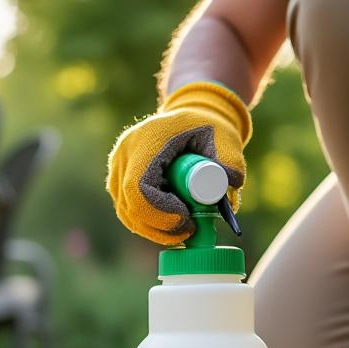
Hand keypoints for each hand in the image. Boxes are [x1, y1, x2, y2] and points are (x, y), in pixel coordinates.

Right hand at [107, 82, 250, 244]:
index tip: (187, 220)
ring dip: (153, 229)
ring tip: (182, 229)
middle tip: (188, 231)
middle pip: (130, 204)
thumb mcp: (226, 140)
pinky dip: (147, 223)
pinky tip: (170, 224)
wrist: (192, 114)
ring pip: (125, 211)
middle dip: (159, 226)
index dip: (160, 212)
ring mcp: (118, 166)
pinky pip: (126, 209)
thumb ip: (230, 164)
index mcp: (149, 139)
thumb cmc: (209, 127)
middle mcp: (126, 152)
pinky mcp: (118, 178)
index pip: (140, 187)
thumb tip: (228, 196)